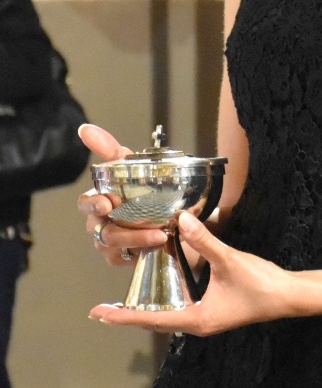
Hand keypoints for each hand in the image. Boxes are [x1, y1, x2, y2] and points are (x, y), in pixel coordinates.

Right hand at [76, 124, 167, 265]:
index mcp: (100, 200)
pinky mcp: (121, 257)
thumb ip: (110, 149)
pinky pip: (123, 259)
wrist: (170, 214)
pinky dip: (140, 251)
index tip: (107, 203)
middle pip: (100, 231)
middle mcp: (100, 223)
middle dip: (120, 230)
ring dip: (138, 240)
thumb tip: (84, 128)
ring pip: (114, 246)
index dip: (93, 204)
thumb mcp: (133, 166)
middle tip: (145, 228)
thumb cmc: (144, 188)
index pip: (86, 203)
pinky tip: (157, 245)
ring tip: (161, 235)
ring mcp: (109, 243)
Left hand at [89, 212, 294, 334]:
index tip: (98, 314)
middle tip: (104, 310)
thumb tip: (181, 220)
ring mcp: (208, 320)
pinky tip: (166, 292)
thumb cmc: (261, 284)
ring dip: (148, 311)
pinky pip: (183, 311)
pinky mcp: (216, 313)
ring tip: (127, 304)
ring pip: (169, 317)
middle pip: (155, 322)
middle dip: (130, 316)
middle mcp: (198, 324)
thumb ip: (205, 241)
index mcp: (196, 319)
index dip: (122, 316)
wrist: (289, 296)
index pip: (150, 319)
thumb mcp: (230, 260)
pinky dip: (167, 304)